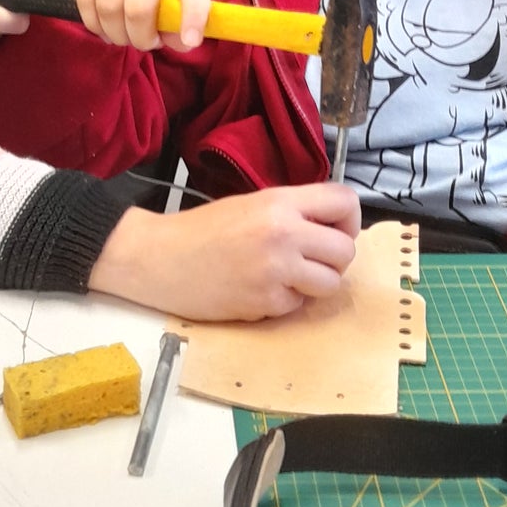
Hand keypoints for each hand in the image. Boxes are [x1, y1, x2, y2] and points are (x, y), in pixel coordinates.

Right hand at [75, 0, 211, 52]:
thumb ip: (182, 15)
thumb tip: (182, 44)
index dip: (193, 16)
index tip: (190, 39)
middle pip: (138, 9)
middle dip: (140, 38)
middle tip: (145, 41)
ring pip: (108, 8)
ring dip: (116, 33)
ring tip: (124, 34)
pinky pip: (86, 2)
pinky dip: (95, 24)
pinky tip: (104, 25)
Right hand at [89, 185, 360, 320]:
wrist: (158, 259)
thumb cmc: (201, 231)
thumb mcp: (251, 204)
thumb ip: (293, 212)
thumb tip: (334, 229)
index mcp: (280, 201)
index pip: (345, 201)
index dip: (348, 220)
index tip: (335, 232)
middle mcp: (283, 232)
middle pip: (346, 250)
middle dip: (334, 260)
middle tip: (312, 261)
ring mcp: (275, 270)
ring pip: (331, 283)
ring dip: (314, 284)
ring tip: (287, 277)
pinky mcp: (264, 302)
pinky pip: (298, 305)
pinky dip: (284, 302)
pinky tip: (259, 290)